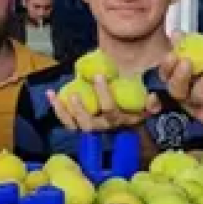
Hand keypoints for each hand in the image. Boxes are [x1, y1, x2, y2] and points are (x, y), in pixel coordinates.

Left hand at [47, 75, 161, 132]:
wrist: (128, 122)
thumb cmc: (136, 108)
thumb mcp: (147, 106)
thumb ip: (152, 102)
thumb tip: (152, 98)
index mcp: (119, 120)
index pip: (110, 110)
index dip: (103, 94)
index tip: (98, 76)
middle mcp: (103, 127)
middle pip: (89, 125)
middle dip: (80, 111)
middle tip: (74, 94)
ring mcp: (90, 127)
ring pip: (74, 125)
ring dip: (62, 111)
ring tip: (54, 95)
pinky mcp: (79, 125)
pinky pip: (66, 121)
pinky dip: (57, 108)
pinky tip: (50, 94)